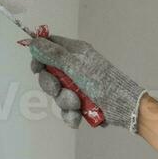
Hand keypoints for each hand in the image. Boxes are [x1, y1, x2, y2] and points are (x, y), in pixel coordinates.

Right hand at [28, 34, 146, 132]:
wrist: (124, 107)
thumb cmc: (103, 82)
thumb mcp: (75, 65)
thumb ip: (53, 54)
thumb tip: (33, 42)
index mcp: (75, 52)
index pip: (48, 48)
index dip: (39, 58)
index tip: (37, 68)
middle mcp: (75, 68)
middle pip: (49, 74)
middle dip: (51, 85)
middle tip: (58, 88)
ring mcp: (78, 87)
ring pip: (57, 94)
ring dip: (64, 101)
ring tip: (77, 103)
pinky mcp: (82, 103)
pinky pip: (66, 109)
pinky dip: (71, 114)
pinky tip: (78, 116)